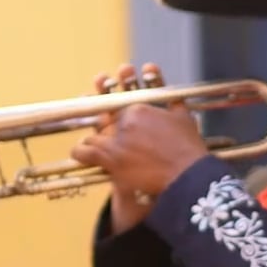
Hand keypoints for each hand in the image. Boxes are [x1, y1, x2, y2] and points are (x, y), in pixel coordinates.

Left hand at [73, 60, 208, 215]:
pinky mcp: (112, 160)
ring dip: (91, 139)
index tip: (108, 107)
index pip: (117, 104)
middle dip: (96, 116)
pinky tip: (78, 153)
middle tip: (91, 115)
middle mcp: (125, 121)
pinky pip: (86, 153)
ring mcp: (116, 140)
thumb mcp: (183, 117)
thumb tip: (166, 90)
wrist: (187, 176)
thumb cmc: (188, 148)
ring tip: (86, 143)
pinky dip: (80, 152)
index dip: (111, 102)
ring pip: (93, 136)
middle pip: (103, 118)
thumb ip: (172, 100)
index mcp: (139, 108)